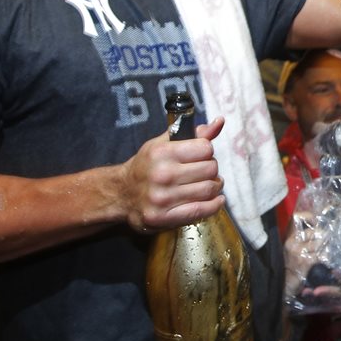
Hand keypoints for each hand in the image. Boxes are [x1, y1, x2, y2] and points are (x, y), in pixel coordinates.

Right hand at [122, 116, 226, 231]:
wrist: (122, 194)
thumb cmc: (147, 166)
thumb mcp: (163, 144)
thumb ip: (193, 133)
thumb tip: (219, 122)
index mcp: (161, 152)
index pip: (205, 148)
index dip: (207, 151)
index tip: (201, 156)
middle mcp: (161, 174)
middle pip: (210, 169)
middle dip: (212, 170)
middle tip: (205, 172)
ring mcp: (162, 198)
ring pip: (209, 189)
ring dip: (214, 187)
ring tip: (208, 185)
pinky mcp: (163, 217)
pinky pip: (201, 210)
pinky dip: (214, 205)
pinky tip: (216, 200)